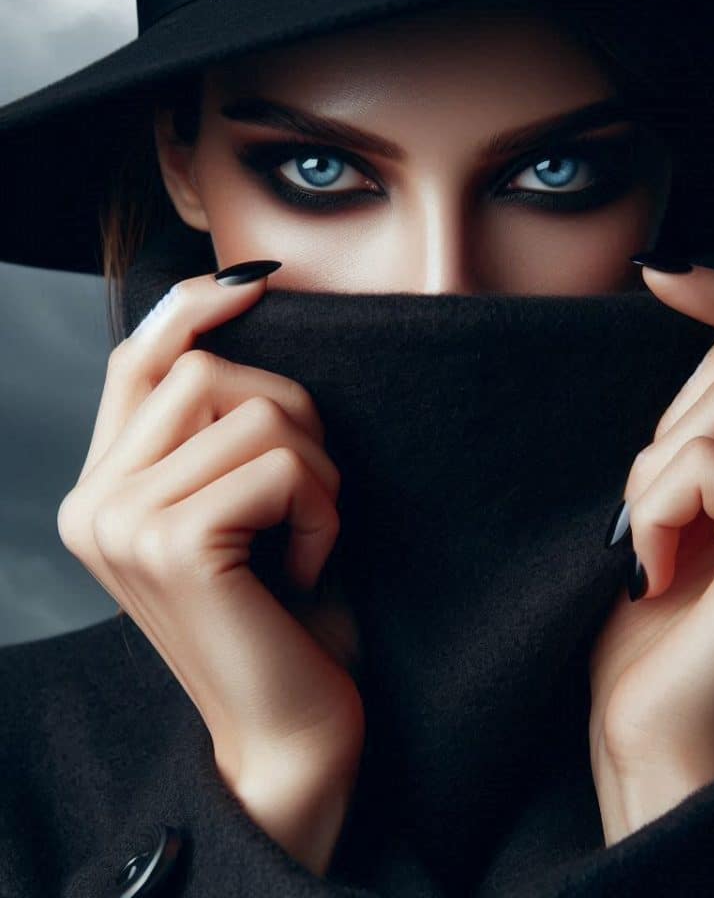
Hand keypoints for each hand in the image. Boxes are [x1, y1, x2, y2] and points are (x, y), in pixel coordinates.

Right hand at [56, 266, 363, 876]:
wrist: (291, 728)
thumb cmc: (281, 615)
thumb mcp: (241, 510)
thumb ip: (217, 431)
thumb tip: (235, 307)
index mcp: (104, 489)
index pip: (135, 360)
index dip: (189, 306)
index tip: (253, 284)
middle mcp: (93, 501)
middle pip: (207, 369)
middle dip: (291, 417)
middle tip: (309, 499)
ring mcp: (122, 521)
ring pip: (252, 408)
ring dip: (315, 466)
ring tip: (310, 536)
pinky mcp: (173, 543)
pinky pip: (280, 463)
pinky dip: (322, 507)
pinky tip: (312, 564)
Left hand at [588, 261, 713, 844]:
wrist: (652, 721)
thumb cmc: (649, 609)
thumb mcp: (669, 485)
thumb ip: (696, 400)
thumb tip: (674, 273)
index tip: (654, 275)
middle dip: (666, 432)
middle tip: (655, 519)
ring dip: (655, 475)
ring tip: (658, 547)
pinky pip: (708, 460)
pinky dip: (656, 511)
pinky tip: (659, 572)